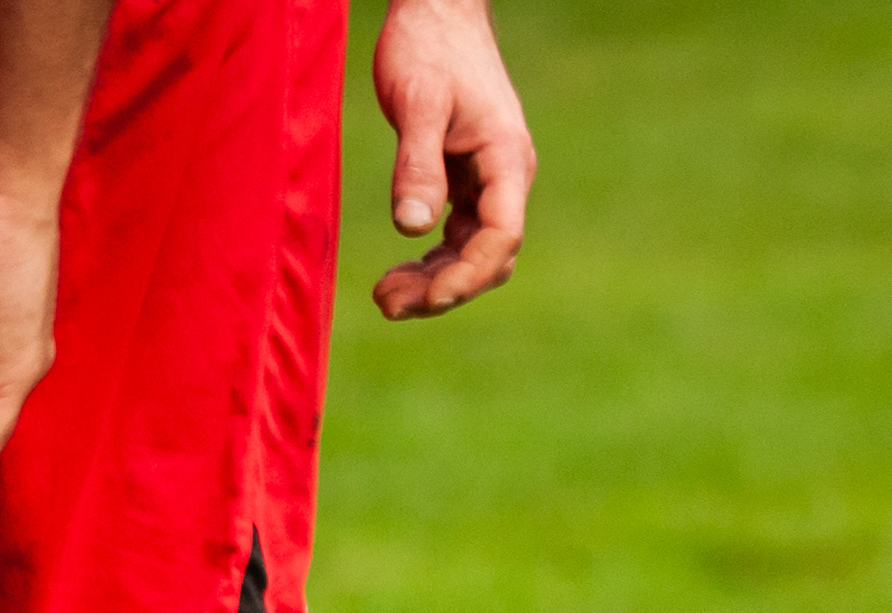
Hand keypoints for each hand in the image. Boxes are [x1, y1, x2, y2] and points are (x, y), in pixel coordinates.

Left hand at [369, 0, 534, 319]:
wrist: (437, 9)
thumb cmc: (428, 46)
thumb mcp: (418, 102)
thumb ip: (418, 163)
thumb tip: (410, 228)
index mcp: (506, 161)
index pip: (500, 236)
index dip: (467, 274)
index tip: (428, 297)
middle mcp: (506, 179)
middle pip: (490, 257)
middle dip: (444, 288)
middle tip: (388, 304)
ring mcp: (488, 182)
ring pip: (473, 252)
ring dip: (435, 280)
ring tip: (385, 297)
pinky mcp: (467, 179)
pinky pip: (458, 235)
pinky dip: (432, 257)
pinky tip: (400, 270)